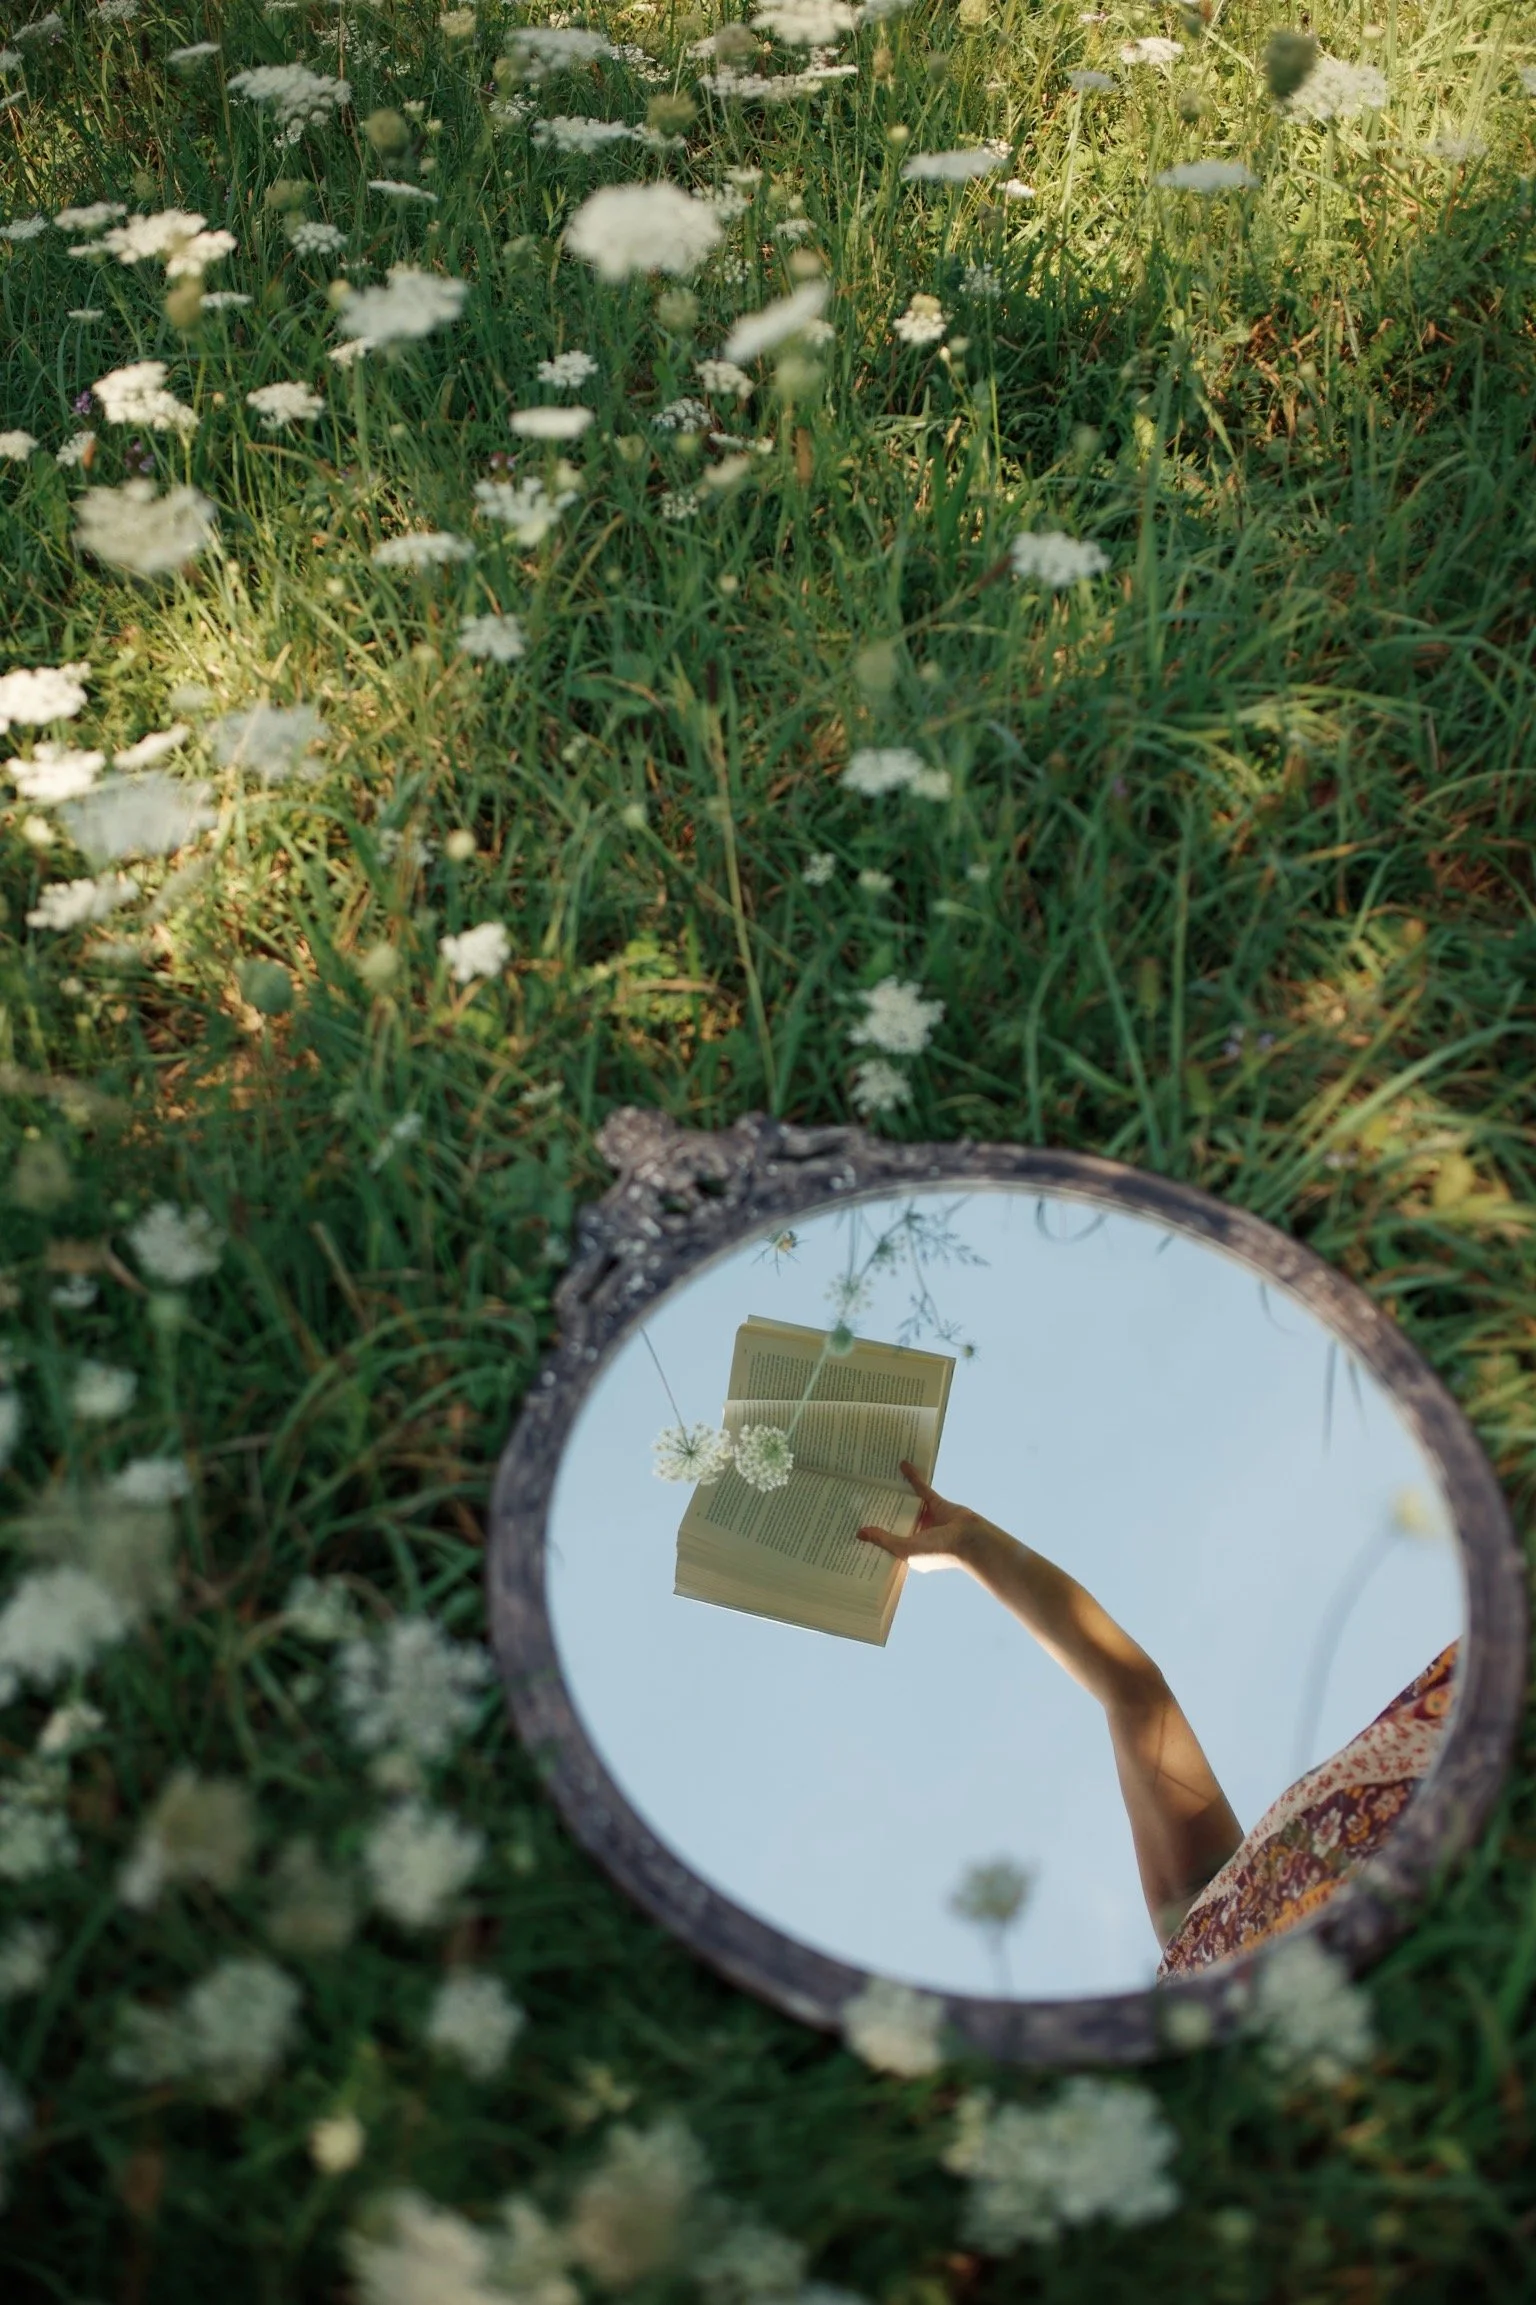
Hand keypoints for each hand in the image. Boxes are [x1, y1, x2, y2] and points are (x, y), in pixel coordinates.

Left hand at [857, 1462, 983, 1572]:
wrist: (970, 1541)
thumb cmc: (939, 1552)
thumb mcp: (906, 1549)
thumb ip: (884, 1540)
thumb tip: (860, 1533)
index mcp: (910, 1551)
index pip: (888, 1542)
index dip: (874, 1536)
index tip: (854, 1527)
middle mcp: (918, 1535)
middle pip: (895, 1520)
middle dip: (880, 1512)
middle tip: (858, 1501)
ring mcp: (927, 1518)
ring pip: (907, 1503)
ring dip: (895, 1493)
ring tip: (877, 1482)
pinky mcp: (937, 1504)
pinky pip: (921, 1488)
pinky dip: (913, 1477)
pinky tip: (903, 1465)